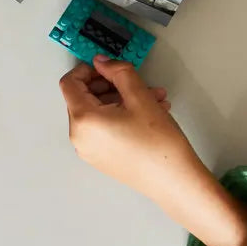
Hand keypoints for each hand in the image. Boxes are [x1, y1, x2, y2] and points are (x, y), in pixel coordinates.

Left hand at [60, 56, 246, 245]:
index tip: (107, 66)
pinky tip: (149, 113)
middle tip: (135, 81)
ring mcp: (90, 151)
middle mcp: (80, 138)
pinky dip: (120, 115)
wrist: (176, 183)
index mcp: (83, 121)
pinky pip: (104, 128)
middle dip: (110, 85)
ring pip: (98, 112)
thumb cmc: (158, 143)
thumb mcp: (139, 96)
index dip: (87, 69)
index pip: (70, 83)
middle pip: (84, 98)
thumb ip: (117, 72)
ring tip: (153, 97)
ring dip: (121, 99)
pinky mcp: (102, 158)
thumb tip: (101, 62)